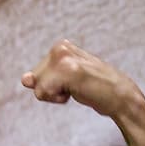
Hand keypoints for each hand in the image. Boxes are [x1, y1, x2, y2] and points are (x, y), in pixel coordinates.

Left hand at [21, 40, 143, 117]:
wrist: (120, 96)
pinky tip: (76, 92)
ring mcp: (64, 57)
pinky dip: (58, 99)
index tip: (72, 83)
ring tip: (76, 89)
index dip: (51, 85)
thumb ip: (42, 78)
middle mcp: (60, 48)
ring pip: (37, 87)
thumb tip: (24, 79)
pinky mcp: (68, 70)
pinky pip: (44, 92)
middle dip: (50, 89)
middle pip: (35, 79)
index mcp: (60, 46)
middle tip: (75, 87)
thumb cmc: (94, 88)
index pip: (37, 75)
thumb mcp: (64, 81)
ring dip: (54, 95)